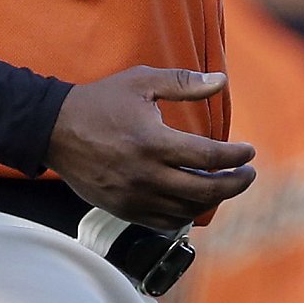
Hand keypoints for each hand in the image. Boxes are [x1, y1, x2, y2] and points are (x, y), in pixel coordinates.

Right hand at [45, 66, 255, 227]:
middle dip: (235, 184)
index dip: (236, 156)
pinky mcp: (123, 209)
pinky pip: (164, 222)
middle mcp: (146, 175)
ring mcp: (134, 196)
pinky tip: (194, 199)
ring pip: (187, 210)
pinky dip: (185, 213)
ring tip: (223, 184)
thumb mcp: (142, 82)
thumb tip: (221, 80)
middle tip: (248, 174)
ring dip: (212, 200)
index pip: (209, 158)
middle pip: (205, 191)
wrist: (54, 130)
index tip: (250, 152)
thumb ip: (184, 82)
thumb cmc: (101, 101)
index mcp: (154, 142)